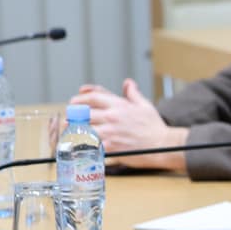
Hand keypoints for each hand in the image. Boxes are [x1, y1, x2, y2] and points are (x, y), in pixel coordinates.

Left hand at [70, 79, 187, 169]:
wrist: (162, 145)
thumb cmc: (155, 127)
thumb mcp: (145, 105)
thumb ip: (133, 93)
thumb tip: (128, 83)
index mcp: (119, 105)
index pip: (93, 97)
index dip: (80, 98)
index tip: (74, 101)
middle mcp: (112, 116)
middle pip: (84, 112)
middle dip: (73, 115)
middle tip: (67, 118)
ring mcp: (110, 132)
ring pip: (83, 128)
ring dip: (74, 130)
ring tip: (69, 132)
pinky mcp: (110, 146)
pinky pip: (90, 144)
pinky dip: (83, 144)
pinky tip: (78, 145)